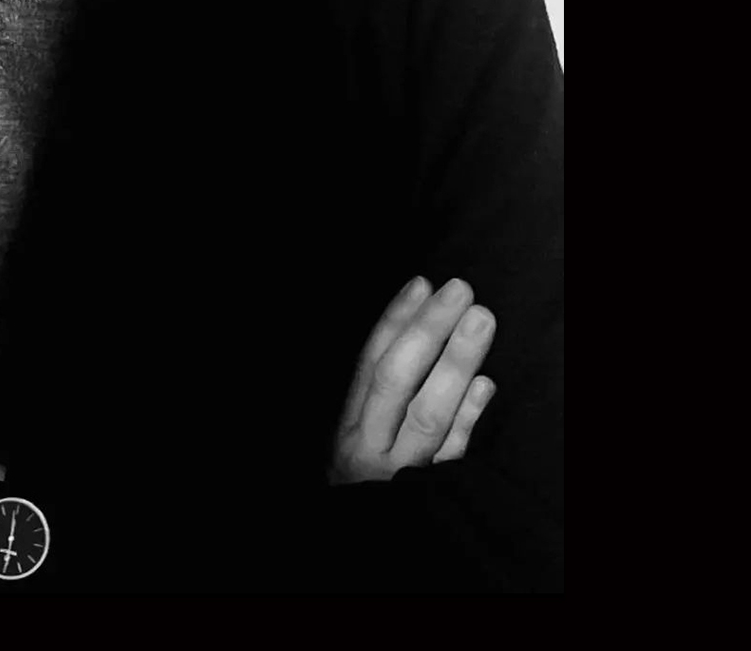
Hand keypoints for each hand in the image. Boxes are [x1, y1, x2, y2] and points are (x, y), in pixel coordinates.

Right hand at [329, 276, 496, 484]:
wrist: (361, 554)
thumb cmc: (366, 485)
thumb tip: (419, 321)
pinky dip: (468, 420)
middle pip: (396, 379)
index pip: (370, 361)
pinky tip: (487, 386)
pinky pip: (450, 458)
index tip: (423, 283)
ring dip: (455, 364)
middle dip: (428, 331)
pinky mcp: (429, 501)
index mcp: (350, 425)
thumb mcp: (361, 438)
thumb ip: (381, 392)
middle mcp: (368, 447)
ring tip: (481, 320)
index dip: (396, 320)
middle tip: (460, 290)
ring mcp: (399, 475)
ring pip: (426, 414)